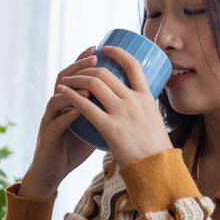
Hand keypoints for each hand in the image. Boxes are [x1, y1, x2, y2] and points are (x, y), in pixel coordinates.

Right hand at [22, 45, 100, 196]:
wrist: (52, 173)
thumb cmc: (72, 149)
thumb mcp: (92, 128)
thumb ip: (104, 114)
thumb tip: (130, 102)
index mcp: (67, 103)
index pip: (74, 77)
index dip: (83, 62)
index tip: (99, 48)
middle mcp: (56, 108)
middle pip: (64, 80)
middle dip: (79, 68)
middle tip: (94, 58)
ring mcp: (49, 121)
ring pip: (57, 99)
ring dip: (74, 91)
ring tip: (88, 85)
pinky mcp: (47, 138)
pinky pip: (56, 124)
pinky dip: (66, 116)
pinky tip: (77, 110)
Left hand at [55, 45, 172, 166]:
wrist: (158, 170)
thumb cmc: (156, 150)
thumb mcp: (154, 121)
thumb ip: (143, 110)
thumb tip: (136, 104)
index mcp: (147, 97)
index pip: (133, 65)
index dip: (117, 52)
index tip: (105, 49)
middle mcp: (134, 100)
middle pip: (106, 73)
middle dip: (88, 67)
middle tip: (78, 71)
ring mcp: (122, 113)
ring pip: (94, 83)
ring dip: (77, 78)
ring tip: (67, 81)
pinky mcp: (110, 127)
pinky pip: (85, 105)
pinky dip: (71, 95)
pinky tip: (62, 91)